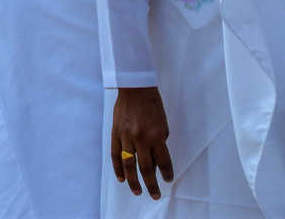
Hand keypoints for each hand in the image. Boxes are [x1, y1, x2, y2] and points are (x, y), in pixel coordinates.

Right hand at [111, 86, 173, 200]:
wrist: (135, 89)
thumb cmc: (152, 105)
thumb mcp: (163, 124)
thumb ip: (160, 142)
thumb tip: (156, 159)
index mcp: (156, 135)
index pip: (163, 161)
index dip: (167, 173)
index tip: (168, 181)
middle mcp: (141, 138)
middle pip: (146, 167)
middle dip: (151, 184)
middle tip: (155, 195)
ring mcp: (126, 136)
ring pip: (129, 164)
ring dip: (133, 180)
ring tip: (137, 192)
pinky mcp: (116, 132)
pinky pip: (116, 154)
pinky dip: (117, 168)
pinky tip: (121, 178)